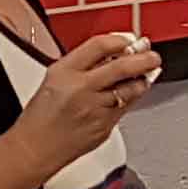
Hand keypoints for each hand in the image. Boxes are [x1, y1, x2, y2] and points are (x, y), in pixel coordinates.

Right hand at [19, 30, 159, 166]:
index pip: (100, 45)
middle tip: (152, 56)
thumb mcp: (54, 79)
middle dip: (144, 59)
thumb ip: (82, 65)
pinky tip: (132, 93)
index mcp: (64, 71)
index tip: (130, 40)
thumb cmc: (41, 116)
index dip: (121, 40)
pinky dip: (132, 98)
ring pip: (130, 89)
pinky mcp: (105, 127)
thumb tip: (114, 52)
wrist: (35, 148)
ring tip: (147, 74)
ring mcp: (95, 109)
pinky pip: (125, 108)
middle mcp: (81, 88)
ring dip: (143, 80)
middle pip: (122, 66)